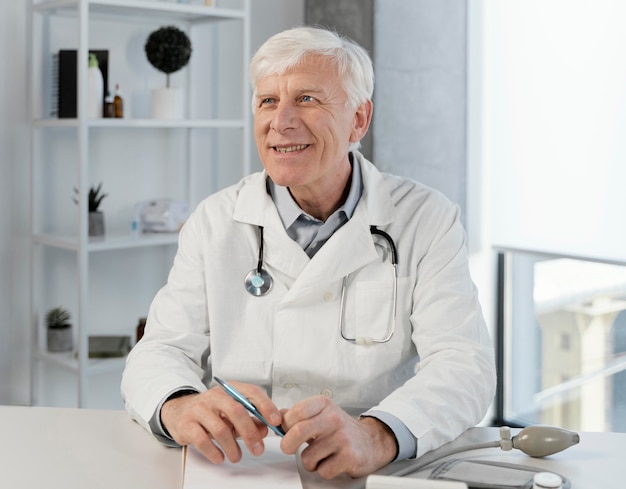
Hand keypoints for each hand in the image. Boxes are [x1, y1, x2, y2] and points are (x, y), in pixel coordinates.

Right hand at [160, 383, 281, 463]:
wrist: (179, 411)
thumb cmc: (210, 412)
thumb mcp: (232, 413)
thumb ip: (251, 419)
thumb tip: (265, 429)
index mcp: (230, 389)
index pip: (252, 392)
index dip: (266, 406)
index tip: (275, 422)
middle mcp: (214, 396)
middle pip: (237, 411)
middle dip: (250, 433)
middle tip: (257, 449)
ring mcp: (199, 409)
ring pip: (221, 429)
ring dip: (232, 447)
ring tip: (237, 457)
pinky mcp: (187, 424)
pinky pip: (203, 440)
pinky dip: (214, 452)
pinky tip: (220, 457)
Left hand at [279, 396, 397, 478]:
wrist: (371, 441)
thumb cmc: (341, 428)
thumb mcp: (321, 413)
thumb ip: (298, 414)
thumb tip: (277, 415)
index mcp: (324, 404)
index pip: (294, 413)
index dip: (284, 426)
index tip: (285, 431)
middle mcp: (333, 418)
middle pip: (297, 432)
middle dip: (288, 445)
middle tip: (290, 447)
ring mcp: (342, 437)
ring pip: (307, 457)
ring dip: (310, 461)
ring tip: (320, 455)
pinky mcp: (349, 456)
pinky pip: (322, 470)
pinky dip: (324, 470)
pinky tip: (332, 462)